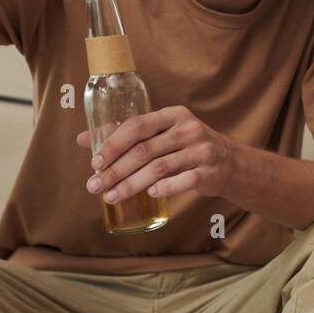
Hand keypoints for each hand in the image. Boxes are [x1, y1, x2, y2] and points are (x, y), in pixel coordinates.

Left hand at [76, 106, 237, 203]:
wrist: (229, 163)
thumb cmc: (186, 147)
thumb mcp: (162, 134)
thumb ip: (127, 135)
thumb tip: (83, 140)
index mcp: (172, 115)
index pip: (137, 125)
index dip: (113, 143)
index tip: (95, 162)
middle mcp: (188, 129)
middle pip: (145, 150)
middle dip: (116, 170)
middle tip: (95, 185)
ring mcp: (201, 151)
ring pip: (159, 168)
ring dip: (132, 185)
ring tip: (112, 197)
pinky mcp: (210, 172)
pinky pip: (184, 181)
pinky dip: (165, 188)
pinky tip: (149, 194)